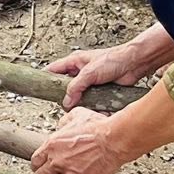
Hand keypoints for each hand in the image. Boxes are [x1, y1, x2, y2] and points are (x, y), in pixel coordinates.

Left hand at [32, 108, 126, 173]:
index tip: (42, 165)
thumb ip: (64, 123)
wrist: (114, 139)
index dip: (38, 164)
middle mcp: (58, 161)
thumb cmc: (98, 127)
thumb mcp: (76, 115)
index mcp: (52, 145)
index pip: (35, 161)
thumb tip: (62, 126)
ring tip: (75, 172)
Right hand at [46, 41, 164, 109]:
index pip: (54, 70)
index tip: (39, 90)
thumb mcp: (89, 72)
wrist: (134, 65)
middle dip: (64, 97)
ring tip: (78, 112)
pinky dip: (92, 109)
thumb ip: (75, 86)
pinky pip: (92, 103)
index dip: (45, 79)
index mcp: (74, 62)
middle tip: (63, 106)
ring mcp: (90, 83)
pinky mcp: (100, 93)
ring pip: (78, 98)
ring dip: (79, 105)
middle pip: (65, 87)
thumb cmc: (113, 60)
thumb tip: (65, 102)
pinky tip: (93, 113)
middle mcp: (80, 73)